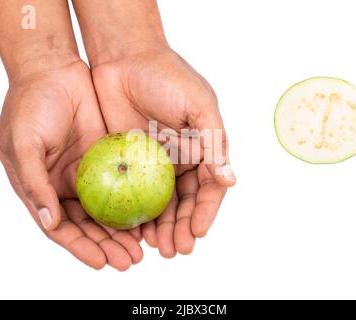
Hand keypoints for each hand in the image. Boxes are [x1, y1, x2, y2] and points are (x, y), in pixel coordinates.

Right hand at [0, 60, 142, 269]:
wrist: (53, 69)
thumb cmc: (29, 104)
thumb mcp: (23, 143)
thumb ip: (34, 182)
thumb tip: (50, 223)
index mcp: (42, 188)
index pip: (62, 228)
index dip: (81, 247)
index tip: (102, 262)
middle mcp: (66, 185)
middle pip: (90, 224)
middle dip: (109, 245)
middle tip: (130, 260)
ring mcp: (90, 171)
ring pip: (110, 206)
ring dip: (124, 228)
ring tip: (144, 246)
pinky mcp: (108, 154)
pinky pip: (125, 180)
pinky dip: (135, 197)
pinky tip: (151, 212)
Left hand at [91, 47, 235, 257]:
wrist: (125, 57)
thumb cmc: (168, 76)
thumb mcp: (198, 105)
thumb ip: (214, 142)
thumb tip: (229, 180)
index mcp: (203, 149)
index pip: (209, 188)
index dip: (205, 212)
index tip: (197, 233)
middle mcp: (180, 161)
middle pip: (184, 203)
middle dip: (182, 228)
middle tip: (175, 250)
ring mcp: (152, 164)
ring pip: (159, 204)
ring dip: (160, 227)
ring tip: (156, 247)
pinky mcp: (127, 161)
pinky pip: (132, 192)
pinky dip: (135, 212)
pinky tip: (132, 230)